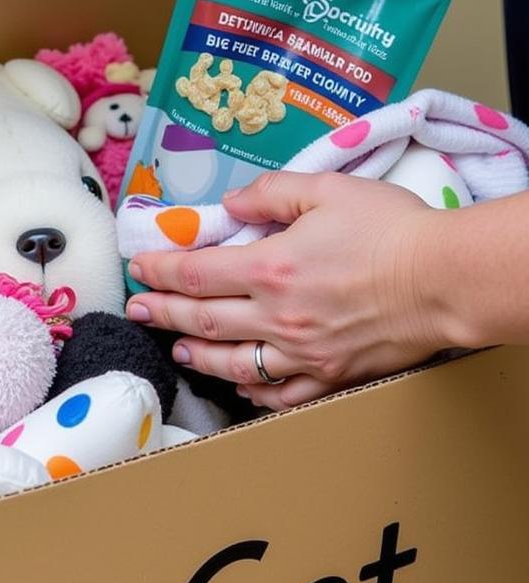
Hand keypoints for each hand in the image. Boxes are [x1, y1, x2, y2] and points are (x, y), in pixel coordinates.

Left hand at [125, 173, 448, 409]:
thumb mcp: (328, 189)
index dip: (159, 271)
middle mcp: (277, 316)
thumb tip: (232, 203)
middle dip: (161, 312)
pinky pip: (278, 393)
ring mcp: (301, 353)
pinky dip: (250, 389)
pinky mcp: (328, 375)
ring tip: (175, 346)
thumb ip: (272, 193)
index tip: (141, 268)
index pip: (195, 273)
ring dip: (195, 353)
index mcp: (271, 268)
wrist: (446, 280)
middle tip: (137, 309)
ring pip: (230, 361)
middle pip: (201, 318)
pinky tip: (236, 381)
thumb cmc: (392, 230)